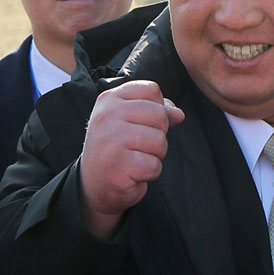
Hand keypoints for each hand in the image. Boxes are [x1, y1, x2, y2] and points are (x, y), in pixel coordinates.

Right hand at [77, 80, 182, 238]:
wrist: (94, 184)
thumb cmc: (116, 149)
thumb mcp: (133, 122)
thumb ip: (157, 112)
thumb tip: (179, 114)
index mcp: (110, 99)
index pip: (152, 90)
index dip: (157, 109)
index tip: (140, 124)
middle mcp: (107, 115)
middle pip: (160, 114)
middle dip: (158, 134)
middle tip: (138, 146)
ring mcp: (110, 140)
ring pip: (159, 141)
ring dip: (155, 155)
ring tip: (135, 159)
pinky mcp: (118, 165)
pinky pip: (154, 165)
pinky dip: (150, 173)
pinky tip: (133, 173)